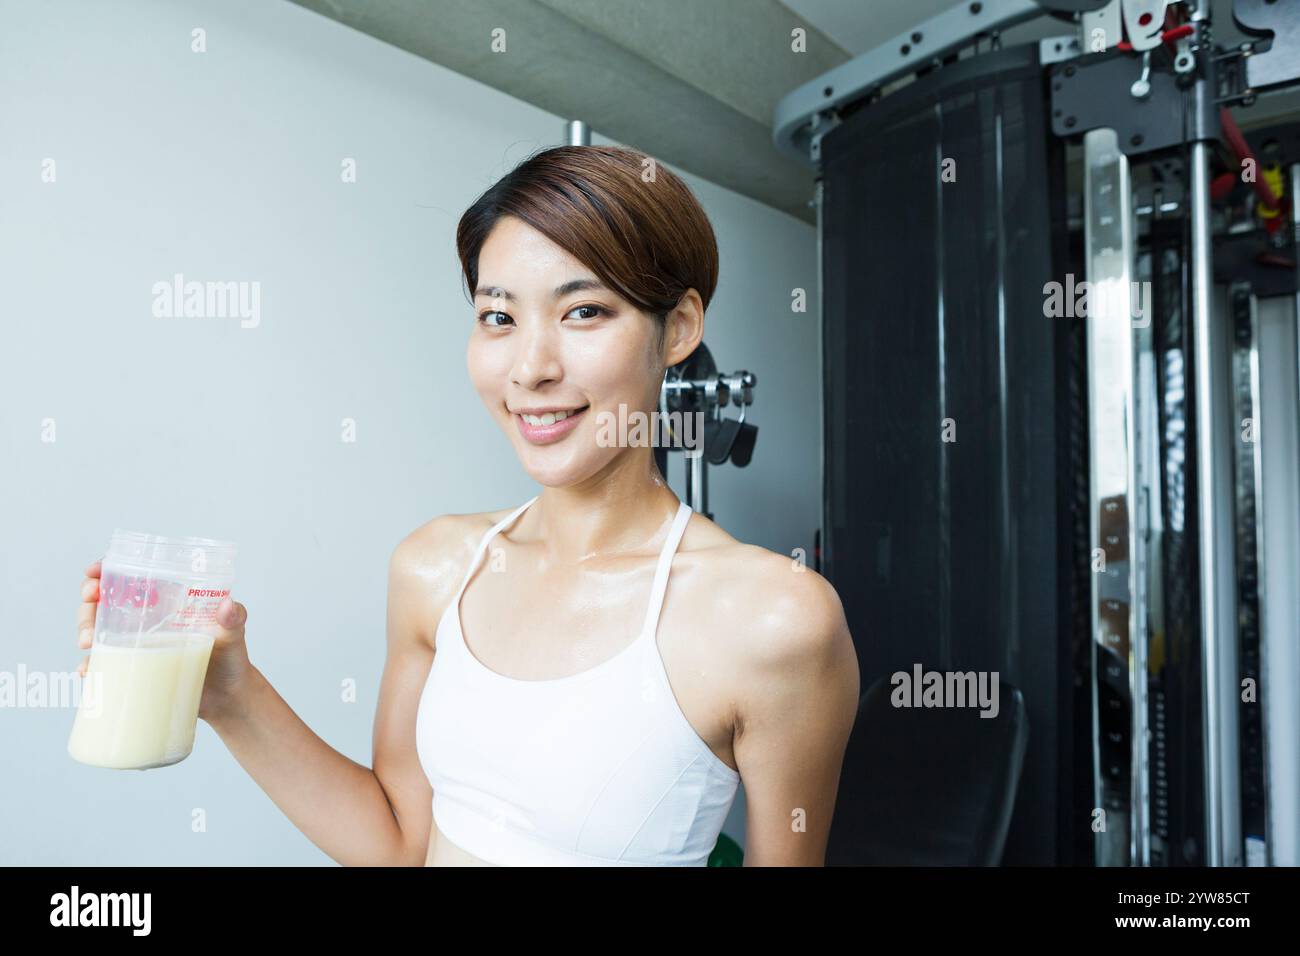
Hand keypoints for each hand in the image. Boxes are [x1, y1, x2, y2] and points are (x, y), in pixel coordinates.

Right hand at [77, 559, 254, 721]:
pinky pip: (103, 666)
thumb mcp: (234, 635)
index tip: (94, 572)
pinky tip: (87, 670)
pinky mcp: (133, 671)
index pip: (132, 577)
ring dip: (85, 630)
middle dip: (90, 601)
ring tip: (87, 642)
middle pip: (106, 603)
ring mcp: (137, 647)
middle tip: (91, 604)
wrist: (227, 699)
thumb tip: (228, 606)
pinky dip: (90, 666)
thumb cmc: (232, 659)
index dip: (107, 570)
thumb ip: (234, 619)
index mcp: (168, 602)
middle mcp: (147, 621)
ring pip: (98, 631)